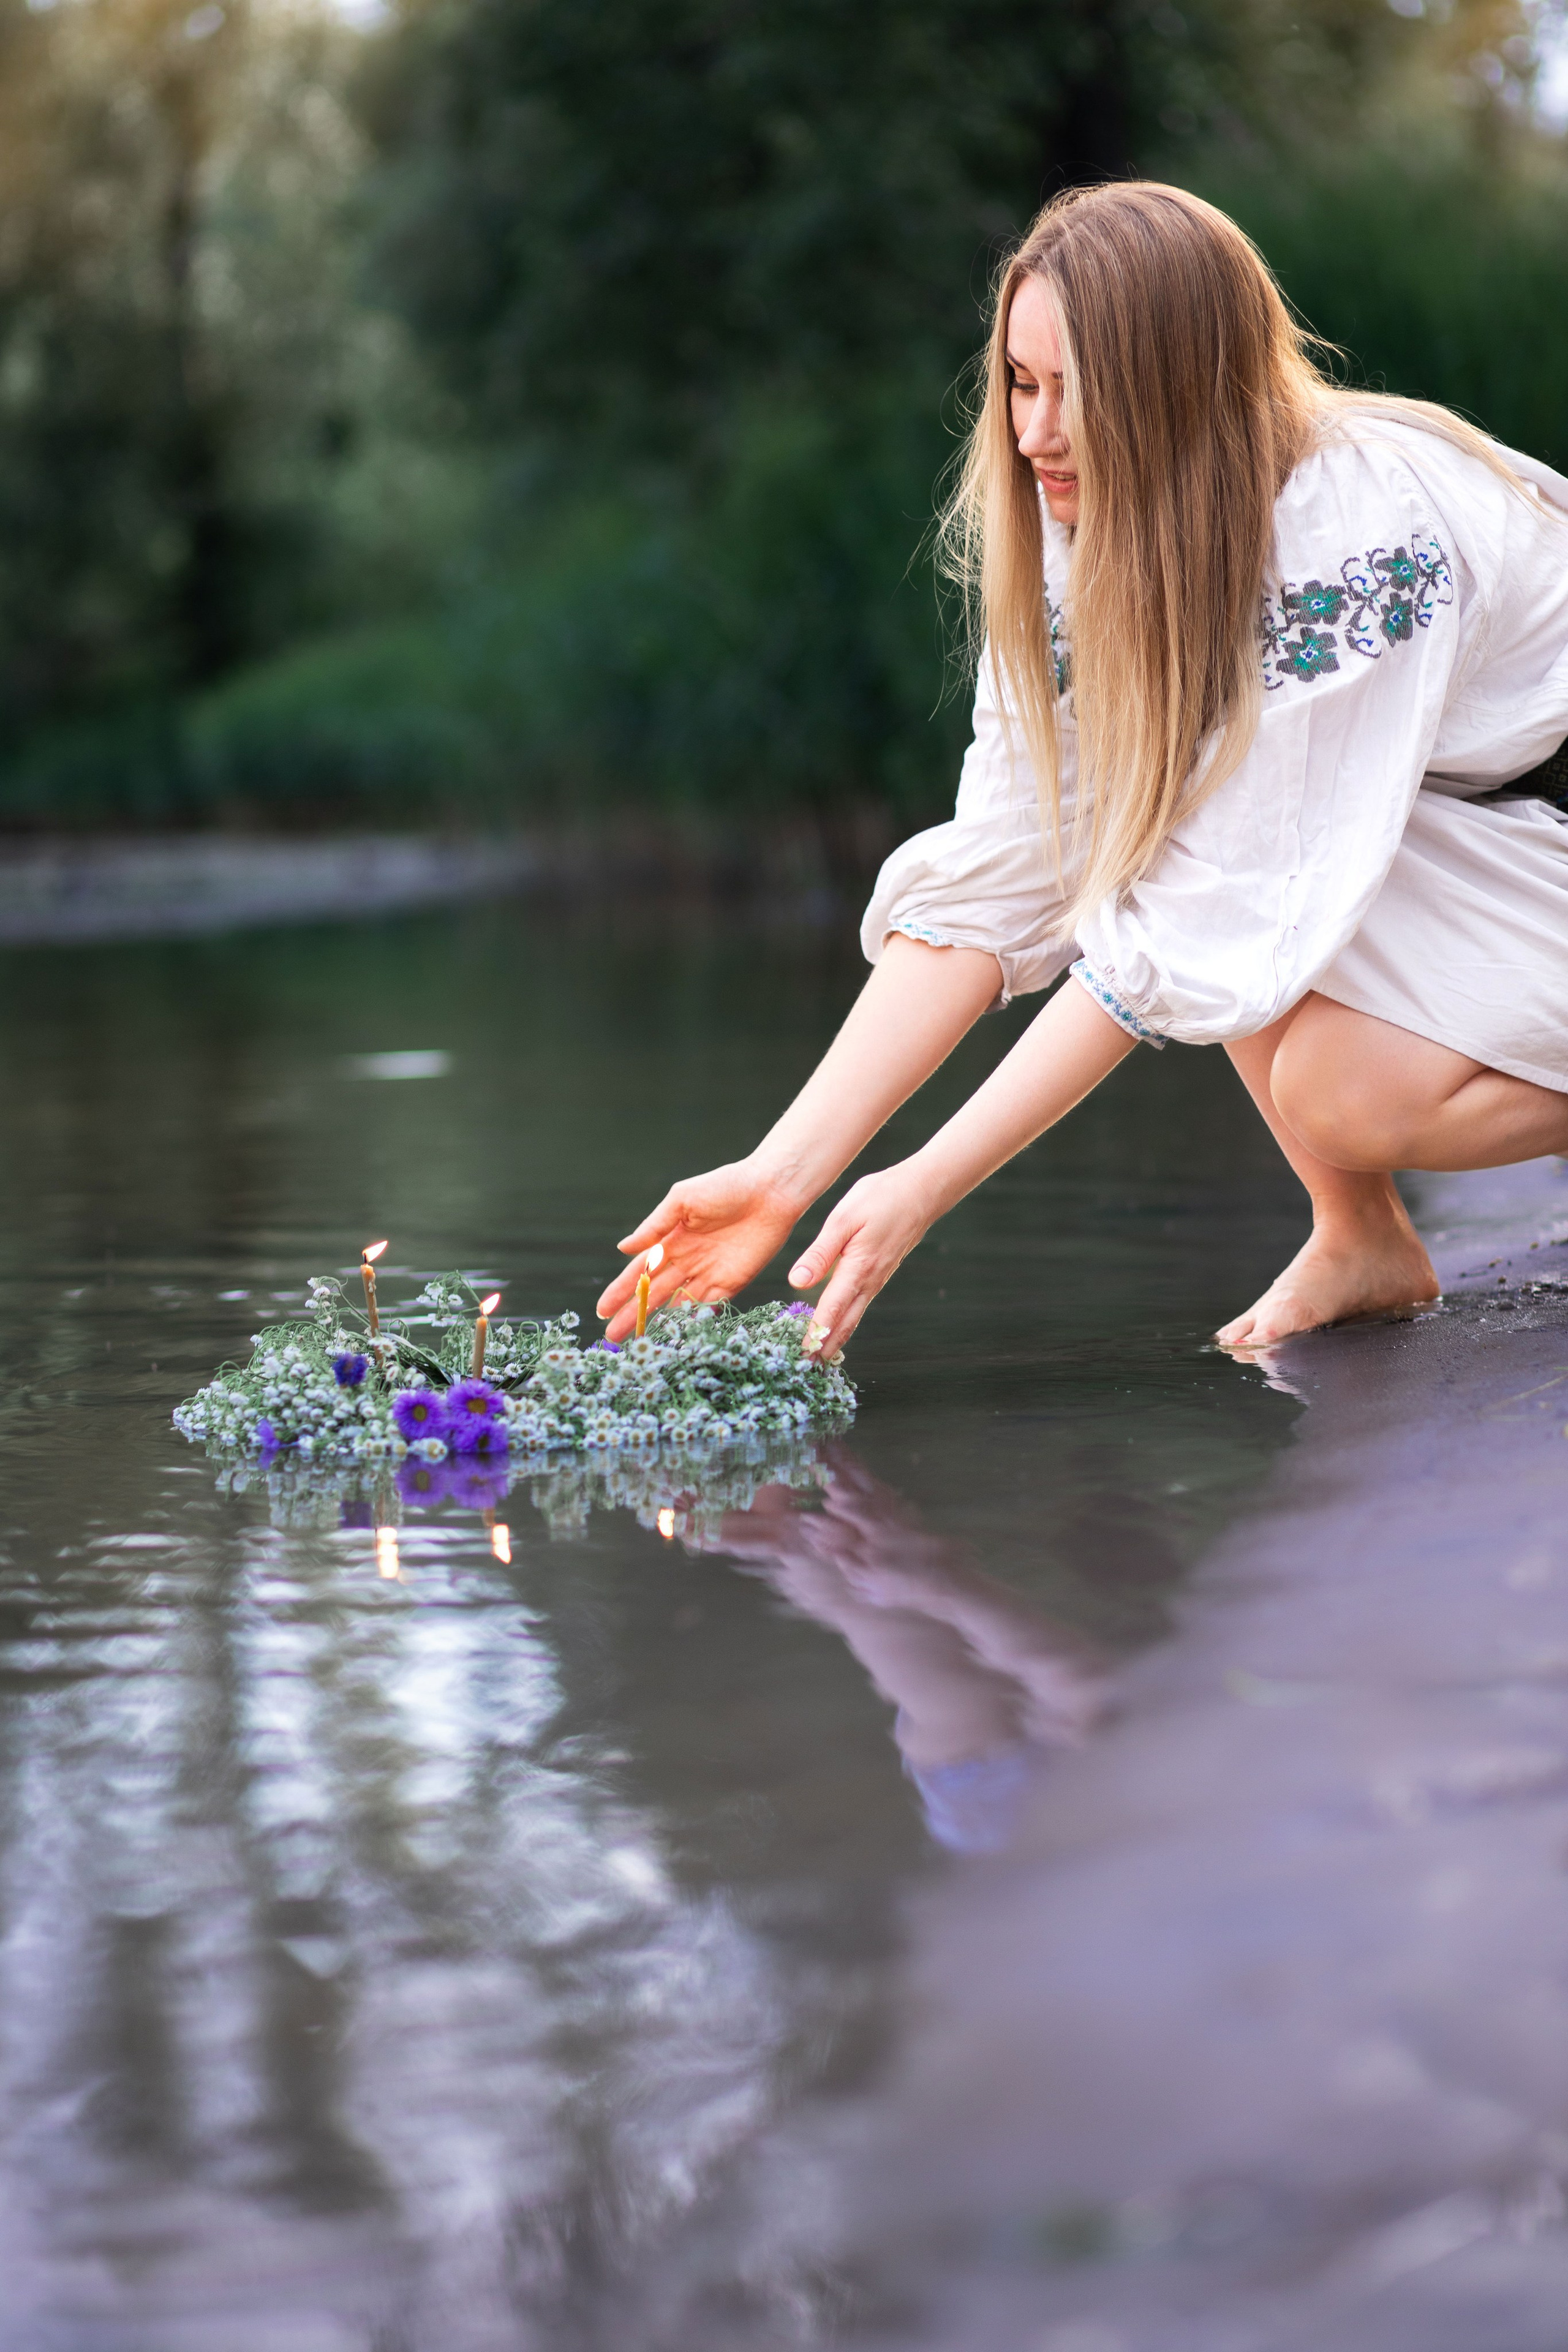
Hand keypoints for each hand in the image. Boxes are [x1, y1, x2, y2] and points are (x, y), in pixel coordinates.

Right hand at [596, 1159, 805, 1340]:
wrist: (771, 1190)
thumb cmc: (725, 1186)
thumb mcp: (683, 1200)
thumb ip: (654, 1225)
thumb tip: (622, 1248)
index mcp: (670, 1240)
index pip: (639, 1272)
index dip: (620, 1291)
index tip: (601, 1311)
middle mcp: (686, 1261)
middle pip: (655, 1294)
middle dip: (634, 1315)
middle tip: (613, 1339)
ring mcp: (709, 1274)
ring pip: (679, 1305)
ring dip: (661, 1324)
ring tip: (642, 1346)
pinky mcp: (733, 1283)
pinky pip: (709, 1307)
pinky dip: (693, 1322)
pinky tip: (678, 1337)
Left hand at [786, 1160, 934, 1357]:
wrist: (921, 1191)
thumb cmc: (880, 1197)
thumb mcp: (843, 1218)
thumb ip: (820, 1253)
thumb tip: (797, 1282)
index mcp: (857, 1269)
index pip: (831, 1311)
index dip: (815, 1336)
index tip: (802, 1357)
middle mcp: (869, 1281)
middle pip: (845, 1324)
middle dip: (826, 1348)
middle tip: (807, 1370)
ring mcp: (878, 1279)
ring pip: (854, 1317)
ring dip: (837, 1339)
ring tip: (819, 1357)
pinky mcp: (880, 1273)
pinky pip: (861, 1305)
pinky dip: (846, 1322)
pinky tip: (837, 1326)